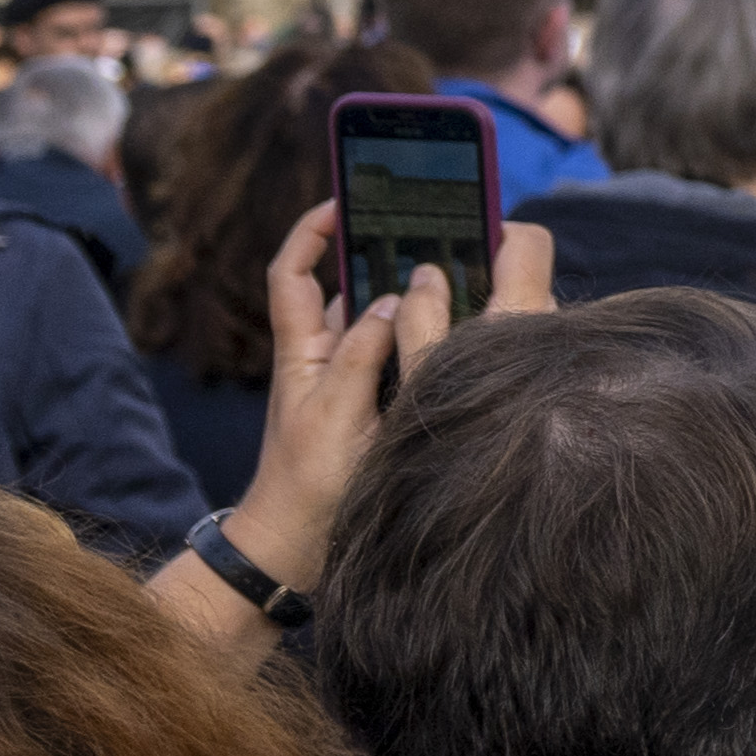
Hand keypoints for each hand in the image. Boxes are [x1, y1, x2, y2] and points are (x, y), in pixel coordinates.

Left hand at [223, 197, 557, 603]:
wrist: (294, 555)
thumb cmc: (304, 486)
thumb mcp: (331, 413)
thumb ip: (360, 354)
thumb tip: (393, 299)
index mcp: (302, 351)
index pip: (296, 273)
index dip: (314, 232)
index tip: (346, 201)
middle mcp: (326, 361)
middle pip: (351, 290)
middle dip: (384, 256)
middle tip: (431, 228)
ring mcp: (352, 388)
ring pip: (383, 326)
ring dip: (414, 301)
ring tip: (459, 272)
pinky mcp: (376, 413)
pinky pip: (403, 363)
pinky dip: (426, 344)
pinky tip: (461, 336)